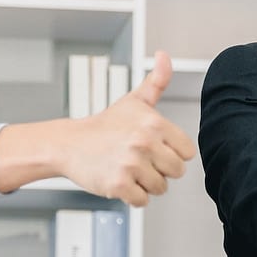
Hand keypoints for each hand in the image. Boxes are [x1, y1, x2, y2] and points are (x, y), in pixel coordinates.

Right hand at [62, 51, 196, 205]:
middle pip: (177, 171)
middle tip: (139, 159)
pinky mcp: (118, 185)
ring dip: (146, 183)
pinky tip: (119, 180)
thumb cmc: (105, 125)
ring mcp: (132, 164)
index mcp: (154, 123)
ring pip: (160, 187)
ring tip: (127, 168)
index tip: (155, 148)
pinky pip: (142, 200)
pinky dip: (132, 196)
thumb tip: (165, 55)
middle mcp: (145, 142)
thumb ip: (157, 80)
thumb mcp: (134, 100)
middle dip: (160, 169)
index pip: (187, 152)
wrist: (68, 144)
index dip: (172, 153)